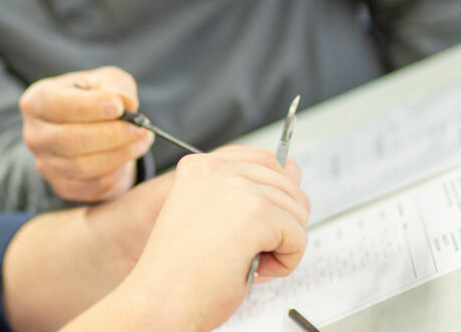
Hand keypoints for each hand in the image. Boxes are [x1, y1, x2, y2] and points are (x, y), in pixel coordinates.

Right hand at [19, 66, 153, 202]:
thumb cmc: (96, 99)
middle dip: (110, 134)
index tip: (118, 107)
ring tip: (142, 139)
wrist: (93, 130)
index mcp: (37, 100)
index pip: (55, 105)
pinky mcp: (62, 187)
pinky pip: (93, 186)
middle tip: (140, 128)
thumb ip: (116, 87)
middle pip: (69, 139)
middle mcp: (34, 135)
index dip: (88, 107)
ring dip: (119, 154)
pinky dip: (117, 172)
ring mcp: (45, 164)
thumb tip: (127, 103)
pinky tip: (130, 154)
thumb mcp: (106, 81)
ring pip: (83, 166)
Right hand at [115, 146, 309, 330]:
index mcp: (200, 166)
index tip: (257, 223)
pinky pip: (298, 236)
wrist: (161, 301)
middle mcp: (216, 169)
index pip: (266, 160)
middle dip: (280, 222)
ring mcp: (236, 188)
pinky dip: (286, 262)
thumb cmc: (181, 271)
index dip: (273, 196)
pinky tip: (255, 268)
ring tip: (246, 261)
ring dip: (282, 244)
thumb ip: (243, 195)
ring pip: (296, 210)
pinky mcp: (255, 213)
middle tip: (248, 249)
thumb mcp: (209, 217)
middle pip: (287, 183)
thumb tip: (294, 183)